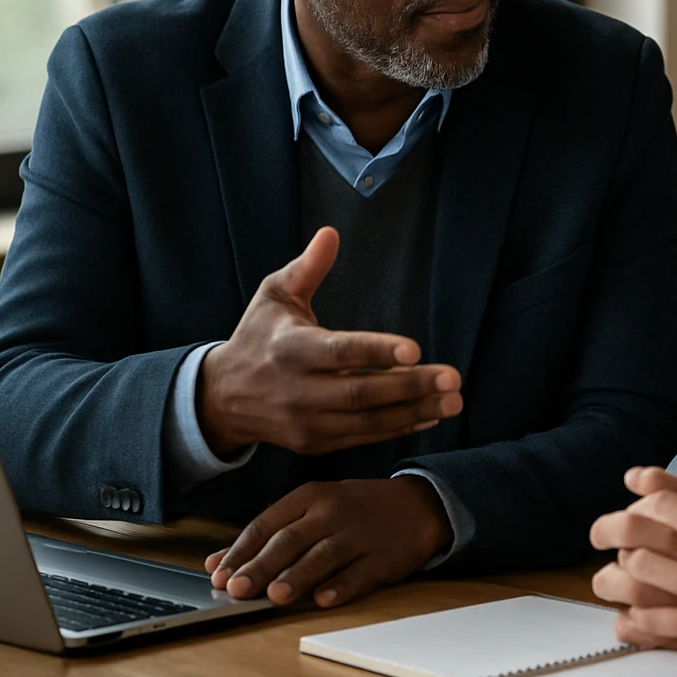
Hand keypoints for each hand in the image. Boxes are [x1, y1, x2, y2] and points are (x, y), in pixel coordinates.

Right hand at [198, 226, 462, 455]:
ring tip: (454, 400)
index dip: (376, 350)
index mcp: (289, 349)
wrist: (222, 397)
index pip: (338, 352)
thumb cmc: (258, 336)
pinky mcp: (316, 443)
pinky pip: (364, 437)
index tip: (415, 349)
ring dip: (415, 411)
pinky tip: (431, 415)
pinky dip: (399, 428)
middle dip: (411, 386)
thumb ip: (306, 268)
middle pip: (361, 392)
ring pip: (368, 421)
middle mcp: (298, 390)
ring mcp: (307, 422)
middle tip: (453, 378)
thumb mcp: (273, 296)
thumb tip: (330, 233)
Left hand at [204, 476, 450, 606]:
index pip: (267, 524)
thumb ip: (268, 535)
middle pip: (291, 540)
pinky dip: (342, 586)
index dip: (241, 551)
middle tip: (237, 588)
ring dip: (298, 576)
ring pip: (323, 555)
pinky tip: (324, 599)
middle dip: (261, 565)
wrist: (419, 504)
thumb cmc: (356, 510)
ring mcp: (360, 534)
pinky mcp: (383, 557)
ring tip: (275, 596)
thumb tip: (215, 563)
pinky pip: (360, 573)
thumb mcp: (313, 509)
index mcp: (311, 496)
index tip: (219, 575)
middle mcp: (333, 512)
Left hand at [589, 449, 676, 651]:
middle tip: (601, 530)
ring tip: (615, 572)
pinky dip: (632, 617)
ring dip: (616, 572)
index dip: (644, 482)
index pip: (663, 487)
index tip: (635, 481)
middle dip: (609, 526)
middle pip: (632, 528)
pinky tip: (630, 611)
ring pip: (630, 573)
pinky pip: (647, 621)